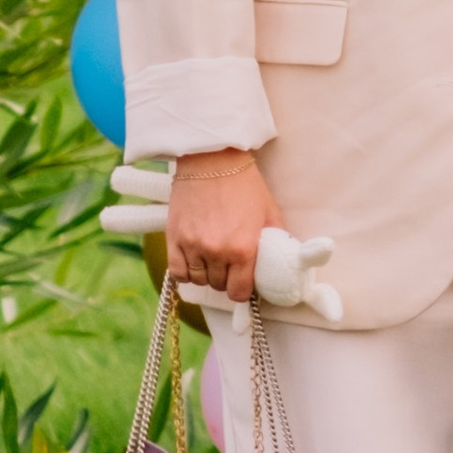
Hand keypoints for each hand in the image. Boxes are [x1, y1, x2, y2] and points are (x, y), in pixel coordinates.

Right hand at [165, 148, 285, 304]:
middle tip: (229, 264)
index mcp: (243, 249)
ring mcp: (193, 246)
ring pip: (198, 280)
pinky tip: (193, 261)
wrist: (212, 159)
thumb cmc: (244, 184)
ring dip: (206, 274)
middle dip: (226, 278)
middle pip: (218, 285)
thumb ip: (274, 242)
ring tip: (212, 259)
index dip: (242, 290)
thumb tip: (278, 263)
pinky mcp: (174, 238)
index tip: (242, 283)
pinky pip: (177, 272)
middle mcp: (217, 252)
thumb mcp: (269, 212)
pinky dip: (185, 272)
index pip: (239, 292)